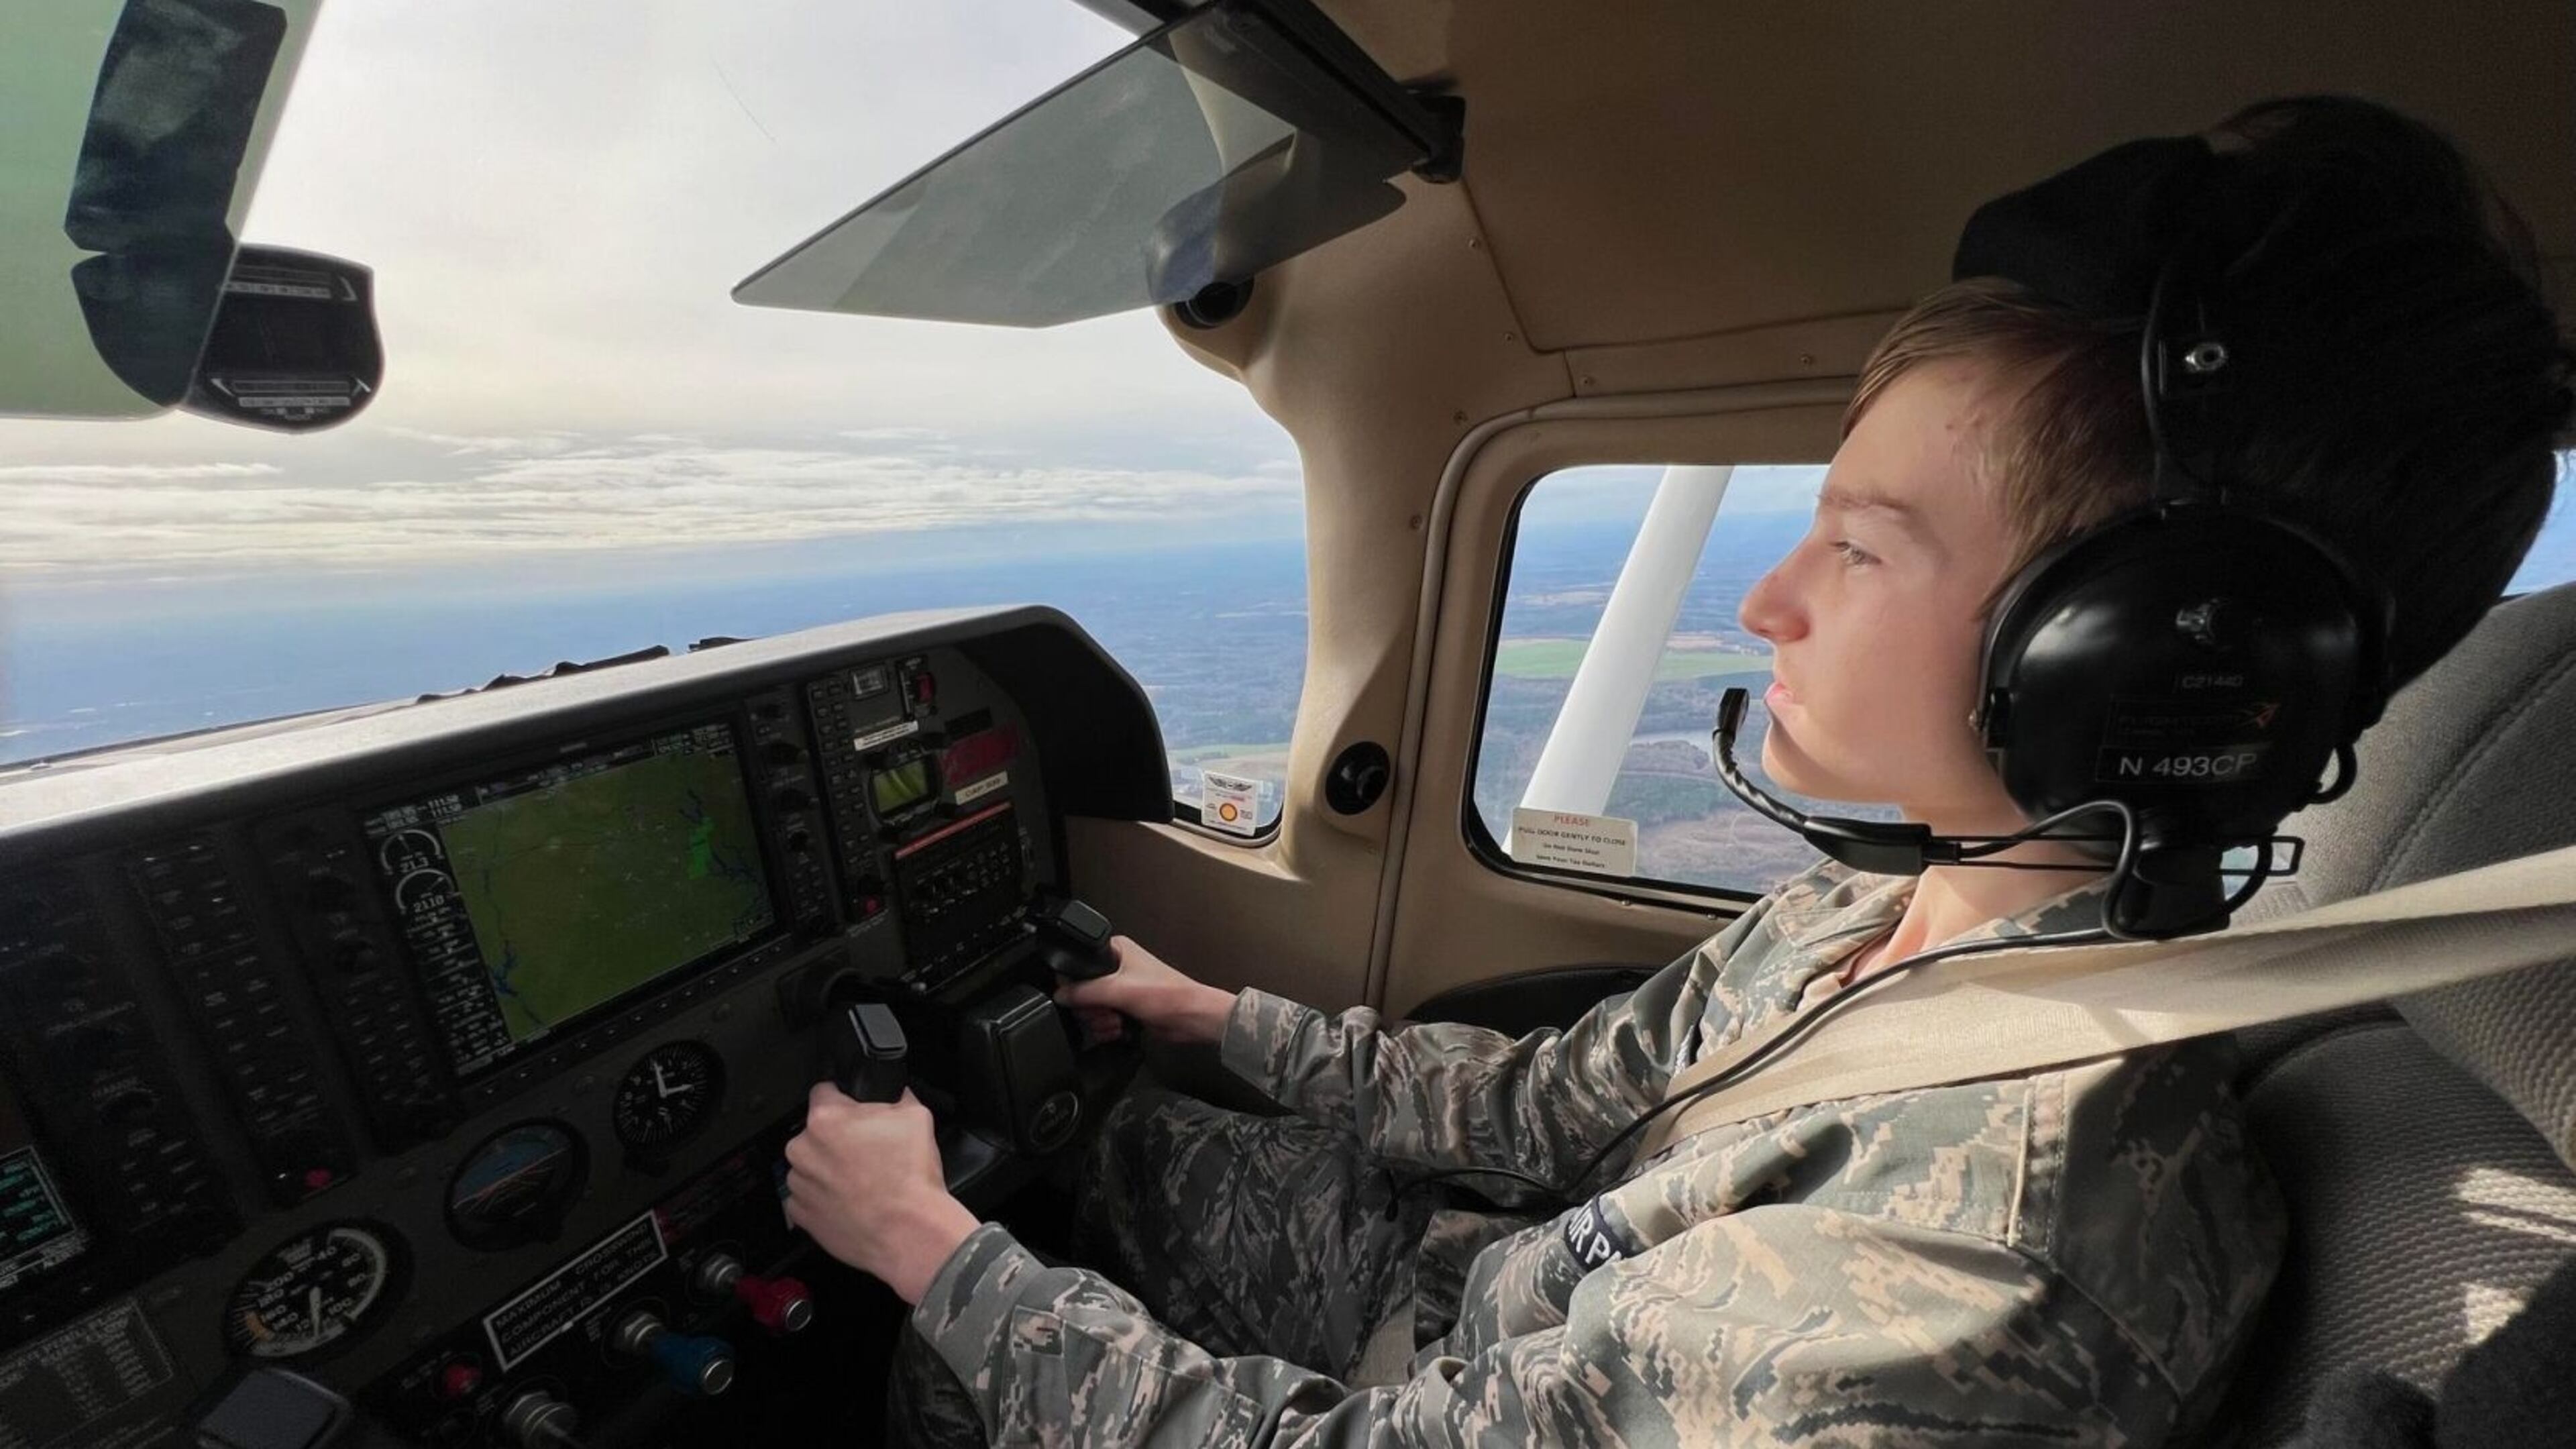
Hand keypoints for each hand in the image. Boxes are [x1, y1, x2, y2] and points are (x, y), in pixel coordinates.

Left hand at [781, 1084, 979, 1304]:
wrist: (909, 1232)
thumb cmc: (910, 1178)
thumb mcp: (917, 1116)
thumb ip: (896, 1096)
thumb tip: (893, 1092)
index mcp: (826, 1119)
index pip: (823, 1092)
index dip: (843, 1099)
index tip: (854, 1111)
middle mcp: (804, 1149)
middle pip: (815, 1132)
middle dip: (837, 1138)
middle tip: (867, 1152)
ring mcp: (800, 1184)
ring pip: (810, 1165)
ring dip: (829, 1169)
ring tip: (862, 1180)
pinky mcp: (801, 1214)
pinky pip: (807, 1197)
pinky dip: (824, 1198)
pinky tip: (850, 1201)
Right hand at [1052, 934, 1237, 1046]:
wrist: (1191, 1019)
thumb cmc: (1167, 995)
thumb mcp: (1119, 990)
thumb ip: (1085, 991)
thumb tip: (1060, 994)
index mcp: (1115, 950)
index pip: (1079, 963)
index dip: (1075, 984)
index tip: (1083, 997)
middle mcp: (1116, 968)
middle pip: (1081, 991)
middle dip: (1091, 1008)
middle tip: (1106, 1011)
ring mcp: (1120, 990)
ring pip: (1091, 1009)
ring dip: (1100, 1021)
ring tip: (1115, 1021)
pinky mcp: (1125, 1009)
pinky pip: (1102, 1021)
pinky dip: (1107, 1028)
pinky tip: (1118, 1029)